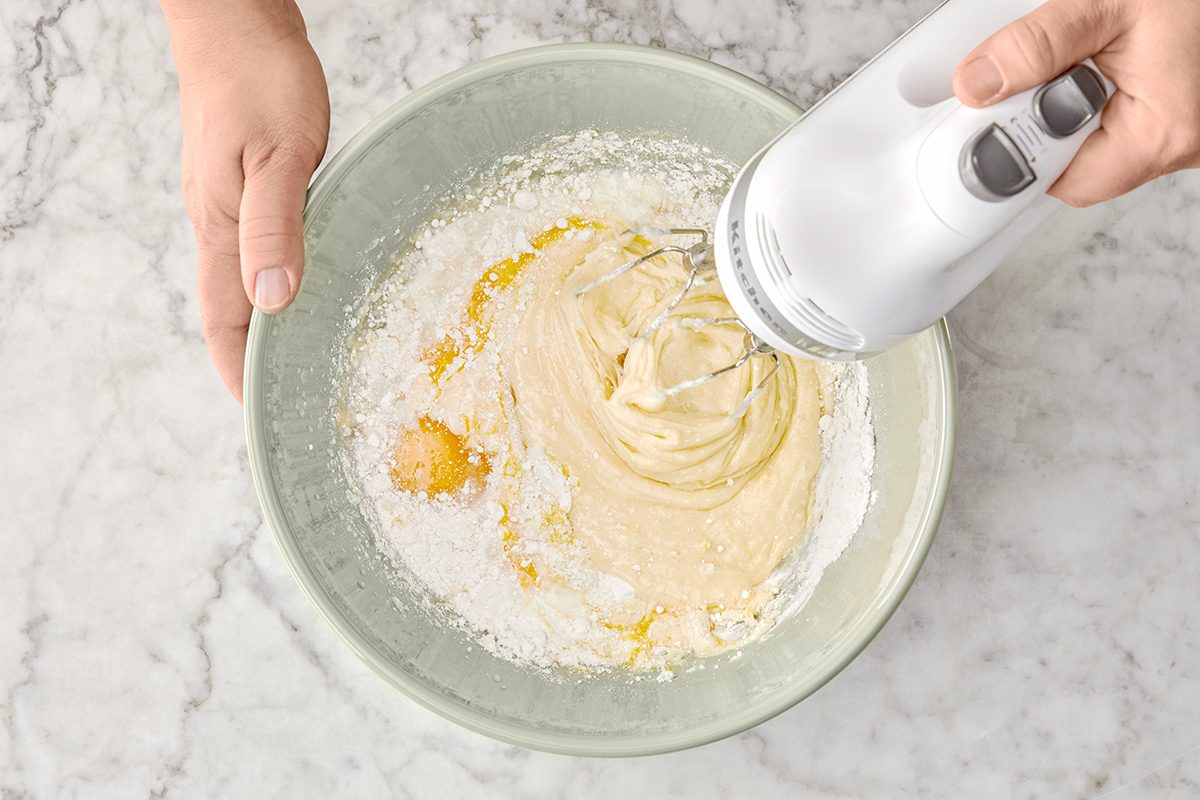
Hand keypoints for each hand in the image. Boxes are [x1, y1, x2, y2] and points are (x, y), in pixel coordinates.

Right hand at [162, 0, 329, 400]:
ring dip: (263, 323)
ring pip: (241, 279)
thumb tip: (274, 301)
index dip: (238, 371)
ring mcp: (224, 202)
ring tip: (296, 357)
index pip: (223, 320)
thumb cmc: (257, 78)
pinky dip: (273, 279)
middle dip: (252, 359)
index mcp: (219, 226)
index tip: (256, 415)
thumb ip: (274, 228)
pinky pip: (254, 247)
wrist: (235, 20)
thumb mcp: (278, 156)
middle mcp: (216, 223)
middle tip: (286, 399)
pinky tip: (298, 282)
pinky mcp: (241, 182)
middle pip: (229, 309)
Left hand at [952, 0, 1199, 206]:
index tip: (990, 116)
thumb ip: (1039, 45)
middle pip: (1074, 164)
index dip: (1019, 149)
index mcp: (1162, 133)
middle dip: (1043, 119)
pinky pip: (1122, 122)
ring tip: (1087, 54)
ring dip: (1071, 104)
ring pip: (1097, 142)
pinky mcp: (1186, 119)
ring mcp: (1186, 136)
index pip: (1060, 180)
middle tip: (1040, 72)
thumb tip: (978, 83)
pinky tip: (1102, 60)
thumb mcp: (1113, 3)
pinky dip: (1099, 95)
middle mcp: (1180, 147)